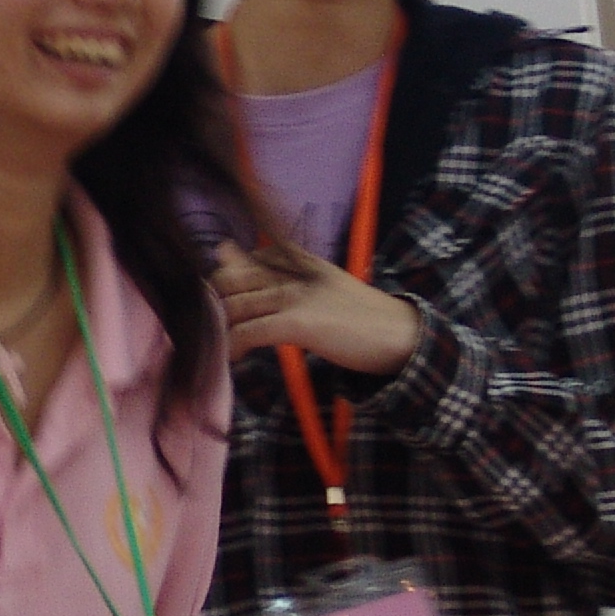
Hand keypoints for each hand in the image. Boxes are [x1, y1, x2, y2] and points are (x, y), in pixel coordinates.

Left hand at [213, 241, 419, 374]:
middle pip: (228, 279)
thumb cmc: (358, 314)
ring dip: (222, 329)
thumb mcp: (317, 285)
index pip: (239, 258)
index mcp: (296, 258)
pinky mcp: (298, 323)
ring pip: (233, 306)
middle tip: (223, 328)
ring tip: (227, 346)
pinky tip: (236, 359)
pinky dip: (234, 347)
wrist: (398, 333)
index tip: (229, 303)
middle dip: (216, 306)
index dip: (225, 282)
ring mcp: (294, 295)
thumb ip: (281, 275)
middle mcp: (291, 270)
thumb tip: (234, 256)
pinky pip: (248, 332)